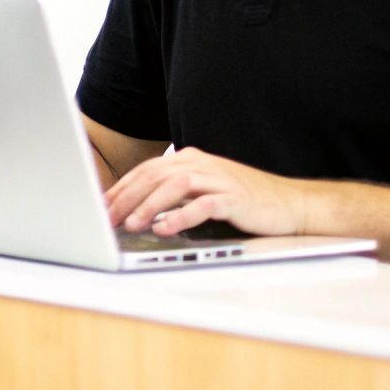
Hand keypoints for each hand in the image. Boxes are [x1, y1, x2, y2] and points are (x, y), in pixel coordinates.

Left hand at [105, 146, 309, 236]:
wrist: (287, 204)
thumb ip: (173, 194)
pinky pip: (203, 205)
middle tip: (107, 217)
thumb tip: (136, 208)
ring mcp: (218, 179)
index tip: (102, 206)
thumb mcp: (202, 191)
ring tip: (131, 224)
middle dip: (127, 197)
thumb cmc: (242, 200)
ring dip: (149, 206)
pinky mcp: (234, 197)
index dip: (122, 188)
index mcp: (189, 160)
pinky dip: (181, 216)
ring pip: (174, 186)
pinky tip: (165, 228)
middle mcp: (201, 164)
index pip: (146, 170)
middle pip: (154, 176)